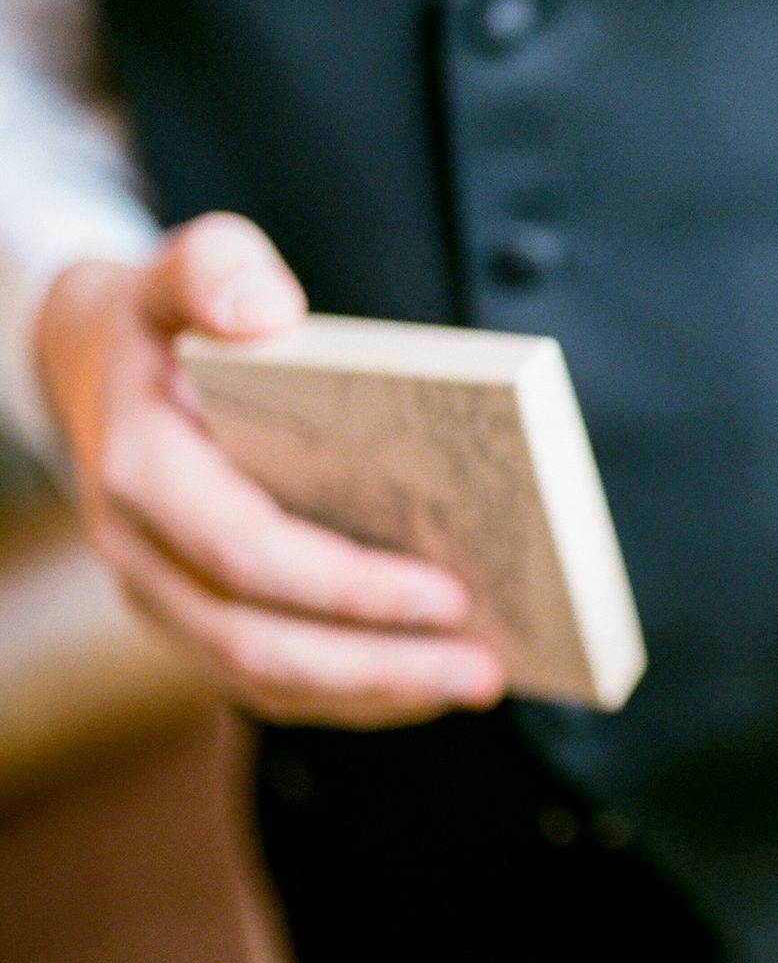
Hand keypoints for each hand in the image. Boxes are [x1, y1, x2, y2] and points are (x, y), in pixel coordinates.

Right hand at [35, 211, 505, 726]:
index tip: (449, 594)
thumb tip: (265, 311)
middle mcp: (144, 554)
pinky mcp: (199, 621)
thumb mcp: (185, 270)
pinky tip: (432, 680)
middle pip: (260, 644)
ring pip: (265, 679)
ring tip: (481, 681)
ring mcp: (166, 598)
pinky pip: (272, 682)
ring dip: (376, 694)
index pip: (248, 553)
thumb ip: (214, 268)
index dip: (348, 586)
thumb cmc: (171, 325)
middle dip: (379, 666)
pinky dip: (354, 693)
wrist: (104, 371)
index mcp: (144, 473)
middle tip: (487, 669)